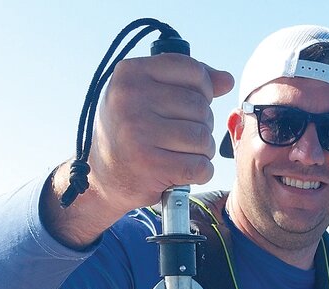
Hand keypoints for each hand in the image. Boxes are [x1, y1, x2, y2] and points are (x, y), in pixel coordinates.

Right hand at [91, 53, 233, 207]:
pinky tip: (186, 172)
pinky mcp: (150, 166)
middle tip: (186, 137)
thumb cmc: (129, 132)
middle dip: (203, 125)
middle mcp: (130, 99)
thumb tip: (226, 80)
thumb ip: (185, 83)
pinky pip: (199, 166)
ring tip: (185, 154)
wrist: (102, 178)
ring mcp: (138, 133)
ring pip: (203, 138)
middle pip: (200, 107)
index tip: (194, 105)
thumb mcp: (145, 96)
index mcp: (130, 73)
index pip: (192, 70)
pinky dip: (201, 172)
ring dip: (204, 150)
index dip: (204, 89)